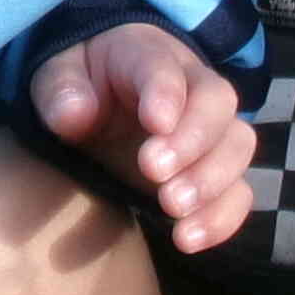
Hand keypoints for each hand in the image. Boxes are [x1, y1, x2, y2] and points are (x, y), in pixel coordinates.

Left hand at [30, 20, 253, 253]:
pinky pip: (238, 193)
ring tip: (171, 208)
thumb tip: (75, 115)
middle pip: (218, 103)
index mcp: (148, 55)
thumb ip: (61, 91)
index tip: (154, 123)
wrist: (101, 101)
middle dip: (192, 141)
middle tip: (152, 172)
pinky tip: (187, 239)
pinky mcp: (214, 173)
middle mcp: (192, 88)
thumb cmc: (82, 83)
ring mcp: (210, 132)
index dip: (165, 93)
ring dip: (211, 182)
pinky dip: (222, 218)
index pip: (164, 67)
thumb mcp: (56, 75)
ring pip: (237, 146)